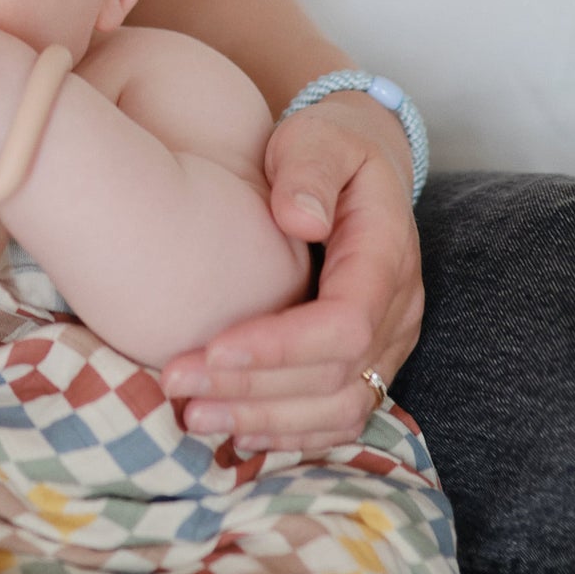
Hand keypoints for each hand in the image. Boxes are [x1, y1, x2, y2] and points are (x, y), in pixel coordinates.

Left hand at [160, 92, 422, 451]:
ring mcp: (389, 344)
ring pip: (341, 410)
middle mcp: (398, 311)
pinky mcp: (368, 364)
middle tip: (176, 385)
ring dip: (266, 421)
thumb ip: (308, 171)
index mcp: (388, 255)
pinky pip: (339, 418)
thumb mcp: (318, 138)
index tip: (212, 348)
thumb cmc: (327, 146)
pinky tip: (234, 434)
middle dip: (254, 388)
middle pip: (338, 377)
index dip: (281, 346)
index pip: (346, 323)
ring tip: (194, 416)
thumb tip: (300, 219)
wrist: (354, 163)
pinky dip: (289, 434)